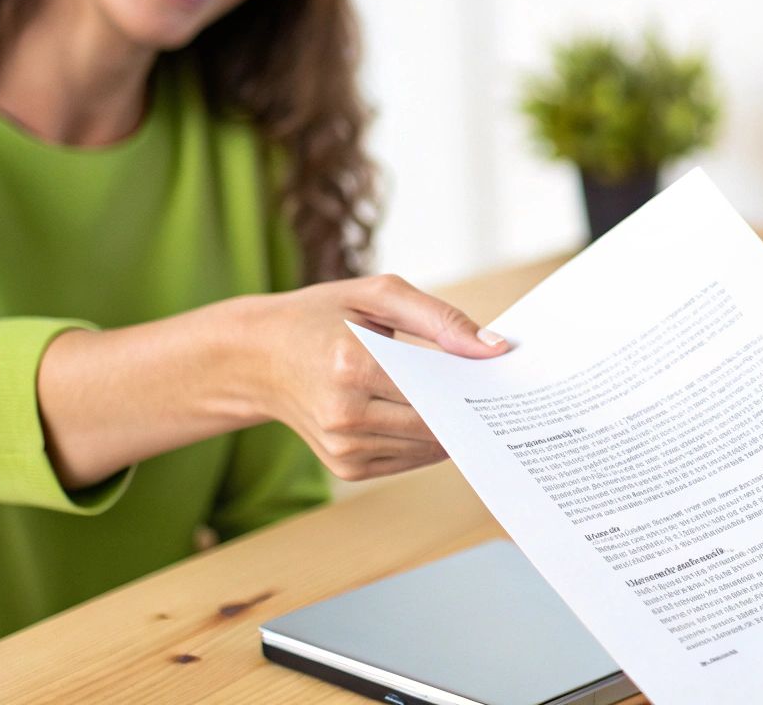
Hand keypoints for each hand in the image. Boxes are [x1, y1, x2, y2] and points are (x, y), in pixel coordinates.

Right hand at [230, 274, 508, 480]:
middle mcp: (344, 413)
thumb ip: (440, 318)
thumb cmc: (322, 316)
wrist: (258, 357)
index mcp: (351, 364)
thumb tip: (493, 349)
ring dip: (451, 427)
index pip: (435, 386)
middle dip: (468, 408)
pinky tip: (430, 415)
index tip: (504, 375)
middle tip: (498, 391)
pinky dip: (426, 441)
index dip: (474, 383)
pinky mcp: (344, 467)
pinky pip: (407, 460)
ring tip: (466, 400)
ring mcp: (342, 446)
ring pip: (426, 447)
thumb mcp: (377, 295)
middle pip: (434, 423)